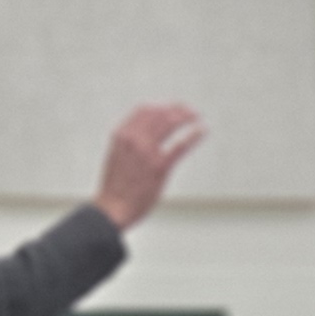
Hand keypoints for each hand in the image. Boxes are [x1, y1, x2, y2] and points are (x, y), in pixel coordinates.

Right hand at [93, 104, 204, 227]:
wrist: (113, 208)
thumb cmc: (115, 187)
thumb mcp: (116, 156)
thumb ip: (129, 142)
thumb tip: (144, 134)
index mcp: (122, 134)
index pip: (144, 110)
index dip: (160, 106)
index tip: (171, 108)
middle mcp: (134, 139)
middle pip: (160, 113)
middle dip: (177, 109)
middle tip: (189, 111)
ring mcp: (147, 152)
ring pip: (170, 123)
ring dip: (186, 116)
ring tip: (196, 117)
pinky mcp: (160, 167)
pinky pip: (180, 145)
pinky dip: (193, 135)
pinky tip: (201, 131)